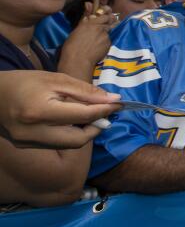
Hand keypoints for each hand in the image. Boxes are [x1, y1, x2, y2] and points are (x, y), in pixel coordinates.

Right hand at [0, 70, 120, 148]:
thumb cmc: (24, 82)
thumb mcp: (56, 79)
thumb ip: (84, 91)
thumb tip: (112, 100)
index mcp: (40, 112)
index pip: (83, 116)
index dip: (105, 110)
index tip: (118, 104)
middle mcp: (34, 132)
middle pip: (79, 139)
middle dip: (97, 127)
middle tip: (105, 113)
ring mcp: (28, 142)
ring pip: (69, 145)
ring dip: (85, 132)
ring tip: (90, 115)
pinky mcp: (26, 146)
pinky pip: (56, 144)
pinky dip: (69, 134)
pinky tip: (72, 121)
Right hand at [62, 1, 116, 68]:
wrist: (78, 60)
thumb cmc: (72, 45)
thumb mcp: (77, 29)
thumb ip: (85, 17)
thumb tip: (88, 3)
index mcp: (91, 23)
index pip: (105, 15)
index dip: (105, 16)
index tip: (104, 18)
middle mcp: (100, 28)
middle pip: (110, 21)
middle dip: (108, 22)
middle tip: (103, 27)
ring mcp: (106, 36)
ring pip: (110, 31)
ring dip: (106, 32)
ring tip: (98, 38)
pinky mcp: (108, 44)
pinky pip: (109, 40)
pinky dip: (105, 41)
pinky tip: (98, 46)